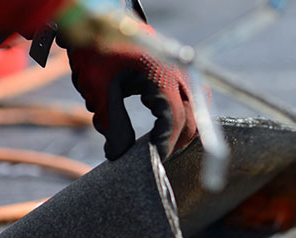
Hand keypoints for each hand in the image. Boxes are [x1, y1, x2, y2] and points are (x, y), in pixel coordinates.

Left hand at [67, 40, 197, 159]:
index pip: (175, 118)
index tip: (154, 159)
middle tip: (156, 157)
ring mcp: (183, 70)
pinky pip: (194, 99)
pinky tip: (167, 126)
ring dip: (184, 128)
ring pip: (199, 109)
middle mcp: (179, 71)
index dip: (166, 143)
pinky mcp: (180, 71)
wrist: (97, 19)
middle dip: (177, 141)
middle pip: (193, 117)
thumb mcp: (98, 87)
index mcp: (160, 73)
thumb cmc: (96, 49)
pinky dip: (185, 115)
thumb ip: (112, 122)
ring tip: (164, 143)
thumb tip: (118, 155)